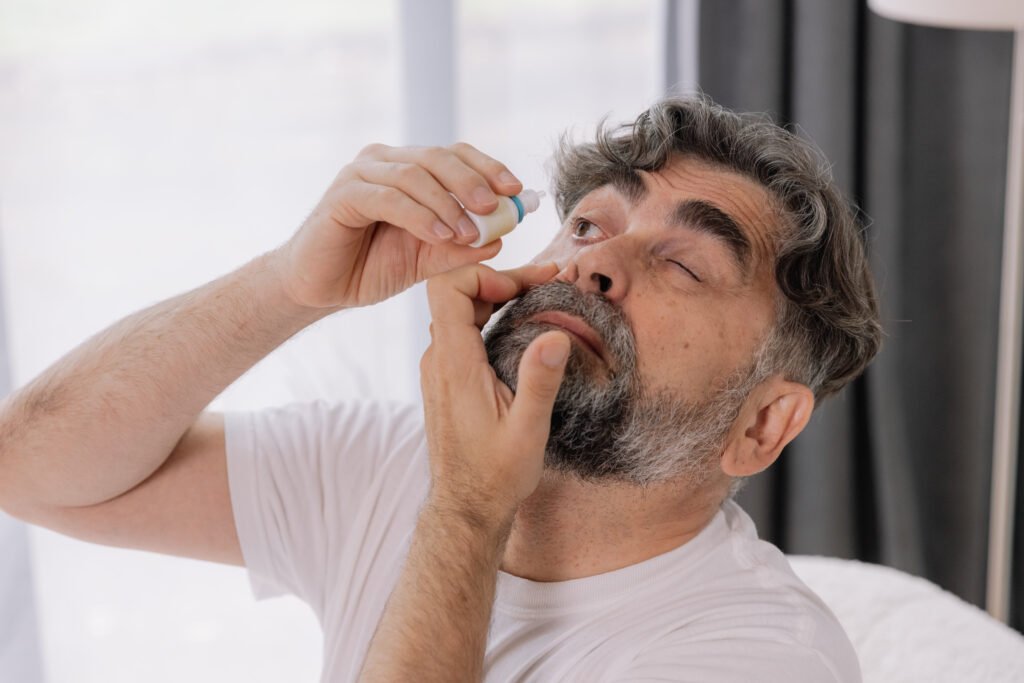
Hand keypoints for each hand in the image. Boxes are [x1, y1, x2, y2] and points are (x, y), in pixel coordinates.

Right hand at [271, 143, 522, 309]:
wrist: (320, 288)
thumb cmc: (370, 267)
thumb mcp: (427, 260)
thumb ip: (461, 248)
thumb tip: (500, 238)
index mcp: (408, 168)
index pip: (455, 155)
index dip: (488, 167)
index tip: (517, 189)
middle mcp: (385, 161)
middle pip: (438, 157)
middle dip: (473, 181)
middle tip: (497, 206)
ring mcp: (362, 174)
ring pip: (415, 175)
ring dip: (448, 203)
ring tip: (469, 233)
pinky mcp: (344, 194)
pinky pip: (389, 198)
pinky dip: (420, 215)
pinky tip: (441, 235)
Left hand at [419, 262, 570, 525]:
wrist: (466, 507)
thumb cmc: (496, 475)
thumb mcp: (527, 430)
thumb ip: (539, 380)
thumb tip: (557, 336)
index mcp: (454, 365)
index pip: (446, 290)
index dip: (483, 275)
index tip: (523, 287)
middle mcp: (438, 361)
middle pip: (456, 294)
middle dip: (500, 281)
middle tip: (545, 283)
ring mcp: (438, 370)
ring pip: (458, 312)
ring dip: (495, 299)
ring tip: (537, 298)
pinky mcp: (446, 379)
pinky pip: (461, 332)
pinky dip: (489, 318)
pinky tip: (520, 327)